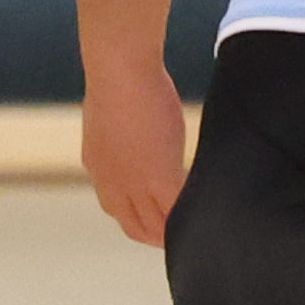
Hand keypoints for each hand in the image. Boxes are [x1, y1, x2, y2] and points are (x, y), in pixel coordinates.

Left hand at [81, 52, 188, 247]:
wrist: (119, 69)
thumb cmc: (119, 75)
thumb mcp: (114, 113)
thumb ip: (124, 134)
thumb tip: (139, 128)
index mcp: (98, 165)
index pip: (117, 207)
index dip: (138, 218)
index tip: (157, 219)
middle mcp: (111, 183)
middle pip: (134, 227)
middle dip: (156, 235)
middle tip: (180, 236)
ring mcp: (134, 184)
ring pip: (156, 227)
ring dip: (175, 232)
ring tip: (198, 232)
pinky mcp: (159, 178)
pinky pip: (177, 211)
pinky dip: (190, 215)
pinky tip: (207, 212)